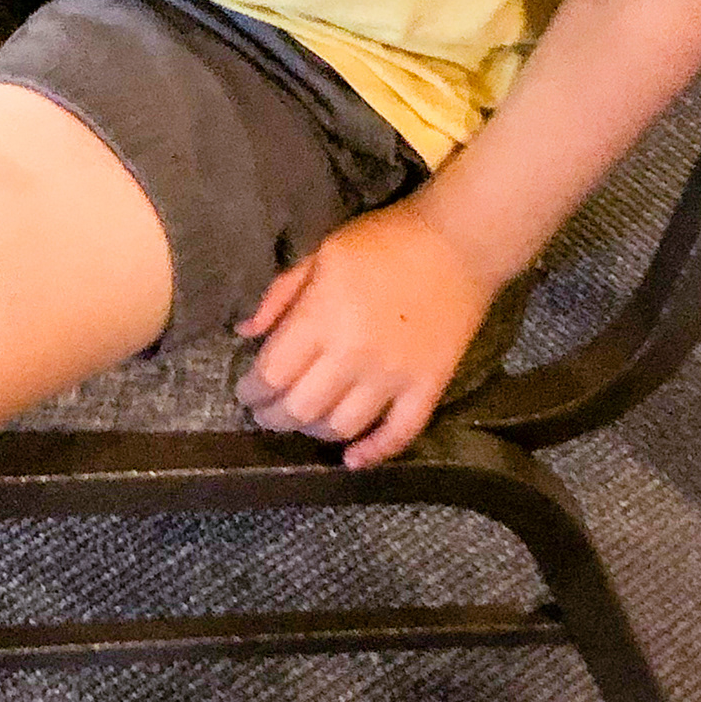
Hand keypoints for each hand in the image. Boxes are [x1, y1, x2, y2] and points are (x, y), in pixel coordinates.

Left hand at [232, 197, 495, 466]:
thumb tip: (244, 332)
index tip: (245, 392)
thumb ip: (278, 294)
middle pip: (301, 409)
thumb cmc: (382, 241)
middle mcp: (353, 356)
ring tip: (304, 422)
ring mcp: (393, 377)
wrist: (456, 243)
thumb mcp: (320, 252)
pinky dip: (373, 453)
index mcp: (321, 319)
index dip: (252, 391)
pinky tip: (352, 460)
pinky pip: (399, 435)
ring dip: (314, 432)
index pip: (273, 374)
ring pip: (342, 427)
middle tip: (266, 413)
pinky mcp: (428, 388)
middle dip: (274, 417)